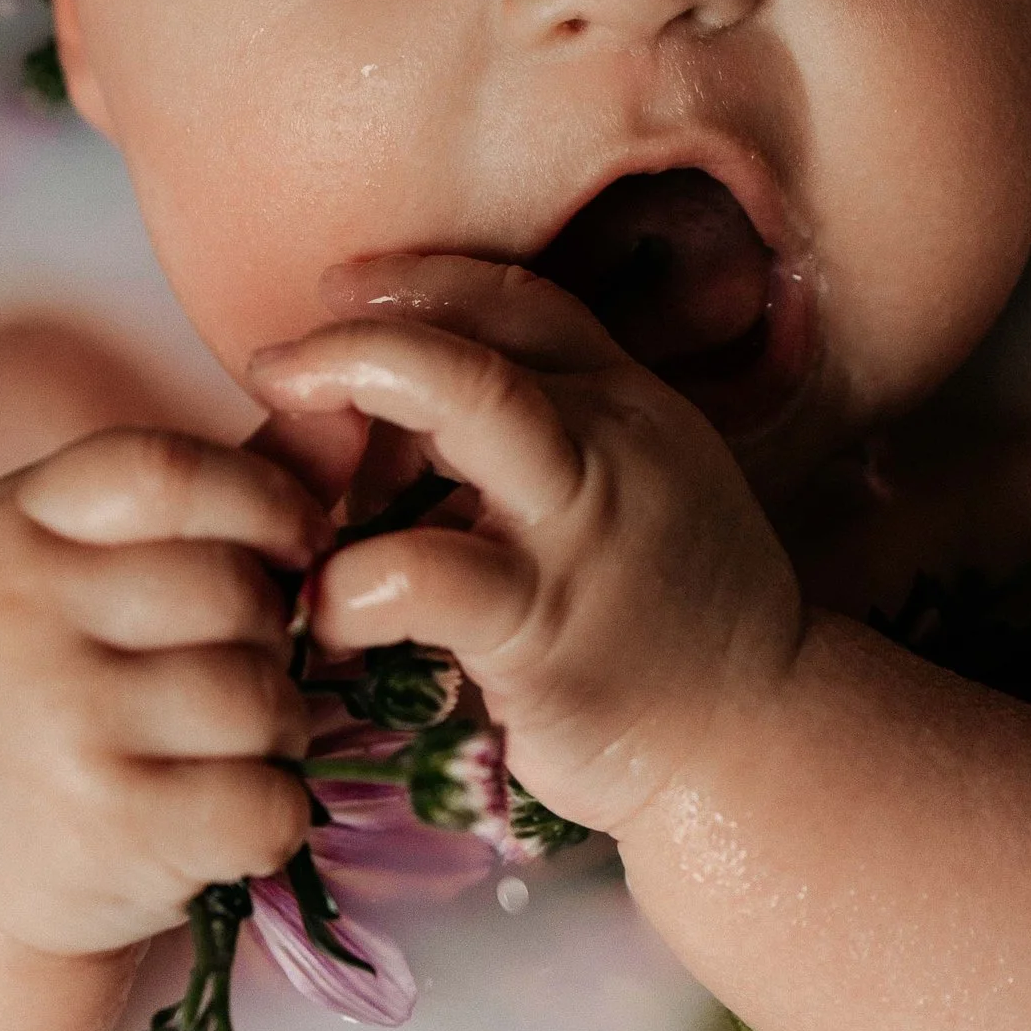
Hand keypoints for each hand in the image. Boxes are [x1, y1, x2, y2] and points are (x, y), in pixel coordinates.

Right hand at [0, 426, 327, 957]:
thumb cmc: (65, 684)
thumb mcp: (105, 567)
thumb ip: (227, 490)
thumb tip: (354, 415)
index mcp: (15, 524)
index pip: (167, 469)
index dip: (265, 501)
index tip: (299, 545)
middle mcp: (19, 611)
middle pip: (236, 591)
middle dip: (275, 637)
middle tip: (232, 673)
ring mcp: (58, 721)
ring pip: (261, 698)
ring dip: (277, 730)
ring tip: (219, 747)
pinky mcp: (105, 826)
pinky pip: (265, 801)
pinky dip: (270, 815)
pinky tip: (215, 817)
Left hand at [252, 259, 802, 840]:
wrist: (754, 747)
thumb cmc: (668, 627)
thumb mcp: (629, 500)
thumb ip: (536, 447)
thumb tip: (388, 423)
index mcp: (630, 408)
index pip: (518, 300)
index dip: (416, 283)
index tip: (335, 294)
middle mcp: (614, 446)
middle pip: (484, 333)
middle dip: (363, 333)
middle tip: (276, 368)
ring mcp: (584, 533)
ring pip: (473, 406)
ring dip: (356, 405)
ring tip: (284, 482)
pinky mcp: (547, 632)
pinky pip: (422, 575)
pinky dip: (348, 584)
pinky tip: (326, 613)